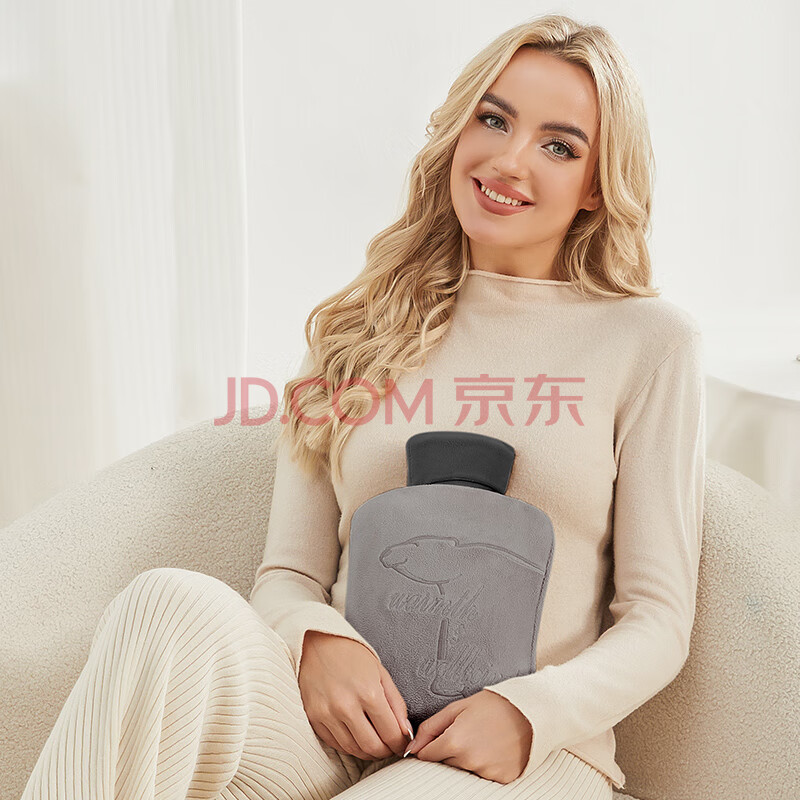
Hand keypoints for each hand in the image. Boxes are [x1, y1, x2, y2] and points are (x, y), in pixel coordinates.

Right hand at [297, 630, 413, 759]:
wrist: (318, 642)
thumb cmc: (352, 655)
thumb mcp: (381, 673)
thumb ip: (396, 704)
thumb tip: (405, 731)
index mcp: (368, 692)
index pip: (391, 734)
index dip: (400, 743)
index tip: (403, 744)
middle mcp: (346, 706)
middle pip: (372, 747)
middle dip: (386, 751)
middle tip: (390, 746)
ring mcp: (327, 714)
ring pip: (353, 749)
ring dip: (367, 751)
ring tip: (374, 741)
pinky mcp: (313, 717)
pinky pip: (335, 744)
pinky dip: (349, 745)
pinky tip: (356, 735)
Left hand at [403, 689, 532, 783]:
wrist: (529, 711)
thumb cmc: (493, 706)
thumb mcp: (457, 708)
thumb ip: (431, 727)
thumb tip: (412, 746)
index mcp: (454, 742)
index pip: (427, 756)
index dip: (430, 746)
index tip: (438, 739)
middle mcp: (469, 761)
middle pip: (445, 763)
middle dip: (449, 751)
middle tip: (466, 734)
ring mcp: (486, 772)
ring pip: (463, 770)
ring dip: (467, 759)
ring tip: (482, 739)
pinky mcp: (501, 779)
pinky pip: (482, 775)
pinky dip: (484, 765)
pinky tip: (493, 749)